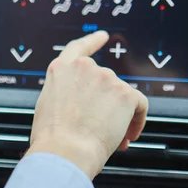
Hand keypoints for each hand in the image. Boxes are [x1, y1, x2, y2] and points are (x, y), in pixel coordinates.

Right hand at [27, 31, 148, 179]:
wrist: (65, 150)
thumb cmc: (52, 139)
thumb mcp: (47, 108)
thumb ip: (65, 97)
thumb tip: (82, 108)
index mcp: (61, 70)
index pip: (79, 49)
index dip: (92, 42)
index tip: (103, 37)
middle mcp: (84, 68)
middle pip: (104, 83)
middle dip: (106, 105)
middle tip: (103, 128)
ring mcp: (106, 78)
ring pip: (121, 97)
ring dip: (120, 117)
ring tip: (111, 139)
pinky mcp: (125, 93)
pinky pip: (139, 105)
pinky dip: (137, 121)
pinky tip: (128, 135)